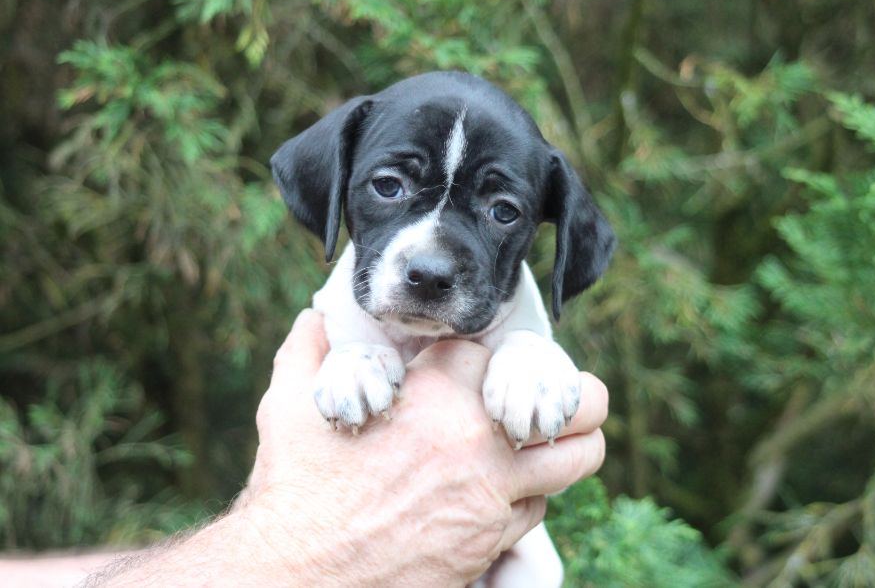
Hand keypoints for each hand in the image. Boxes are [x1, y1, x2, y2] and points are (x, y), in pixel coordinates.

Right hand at [234, 309, 607, 585]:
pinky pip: (538, 509)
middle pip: (579, 400)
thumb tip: (314, 318)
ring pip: (576, 458)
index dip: (500, 357)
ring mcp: (494, 493)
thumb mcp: (288, 408)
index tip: (491, 367)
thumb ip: (307, 353)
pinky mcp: (493, 540)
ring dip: (571, 446)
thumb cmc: (295, 491)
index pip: (505, 352)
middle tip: (561, 400)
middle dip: (577, 395)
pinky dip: (530, 496)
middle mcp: (479, 441)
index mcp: (438, 396)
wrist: (301, 576)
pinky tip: (508, 491)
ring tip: (556, 441)